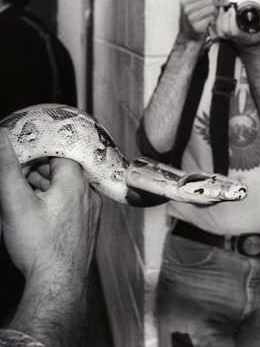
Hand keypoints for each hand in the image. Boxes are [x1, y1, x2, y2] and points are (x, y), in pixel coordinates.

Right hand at [0, 129, 100, 281]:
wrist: (58, 282)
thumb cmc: (40, 245)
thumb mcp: (15, 202)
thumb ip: (6, 168)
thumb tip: (0, 137)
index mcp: (76, 182)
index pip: (60, 151)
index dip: (38, 148)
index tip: (20, 150)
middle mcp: (88, 193)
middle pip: (63, 168)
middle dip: (38, 167)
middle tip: (16, 171)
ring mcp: (89, 210)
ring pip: (66, 186)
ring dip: (44, 184)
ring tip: (21, 190)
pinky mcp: (85, 225)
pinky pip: (70, 203)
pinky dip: (52, 200)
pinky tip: (36, 210)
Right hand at [178, 0, 228, 41]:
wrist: (188, 37)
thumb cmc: (193, 21)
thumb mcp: (197, 5)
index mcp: (186, 1)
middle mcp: (187, 9)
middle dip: (220, 0)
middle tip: (227, 2)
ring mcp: (191, 18)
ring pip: (211, 9)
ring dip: (216, 11)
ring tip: (213, 15)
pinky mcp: (196, 26)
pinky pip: (211, 18)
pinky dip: (214, 19)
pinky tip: (211, 21)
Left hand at [214, 6, 259, 49]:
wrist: (251, 48)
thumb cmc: (255, 41)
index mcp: (242, 37)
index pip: (234, 30)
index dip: (232, 20)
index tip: (233, 10)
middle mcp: (233, 38)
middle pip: (224, 28)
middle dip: (225, 16)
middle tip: (228, 6)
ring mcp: (227, 37)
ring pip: (219, 28)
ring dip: (220, 17)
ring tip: (223, 8)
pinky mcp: (223, 35)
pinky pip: (216, 28)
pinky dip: (216, 20)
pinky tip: (218, 14)